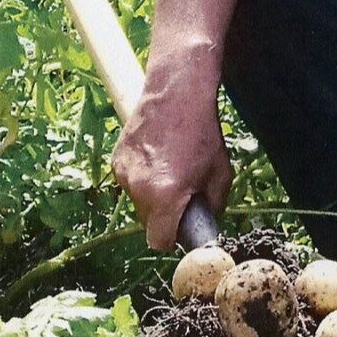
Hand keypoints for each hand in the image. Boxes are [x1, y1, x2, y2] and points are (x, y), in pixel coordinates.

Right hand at [110, 59, 231, 248]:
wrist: (175, 95)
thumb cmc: (202, 135)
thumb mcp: (220, 175)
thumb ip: (212, 205)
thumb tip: (205, 220)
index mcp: (164, 197)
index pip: (158, 241)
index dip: (171, 237)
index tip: (180, 226)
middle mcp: (138, 189)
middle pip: (147, 222)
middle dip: (163, 215)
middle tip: (180, 193)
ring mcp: (123, 173)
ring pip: (137, 201)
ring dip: (151, 195)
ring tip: (168, 169)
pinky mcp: (115, 159)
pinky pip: (129, 181)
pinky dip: (141, 177)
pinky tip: (156, 157)